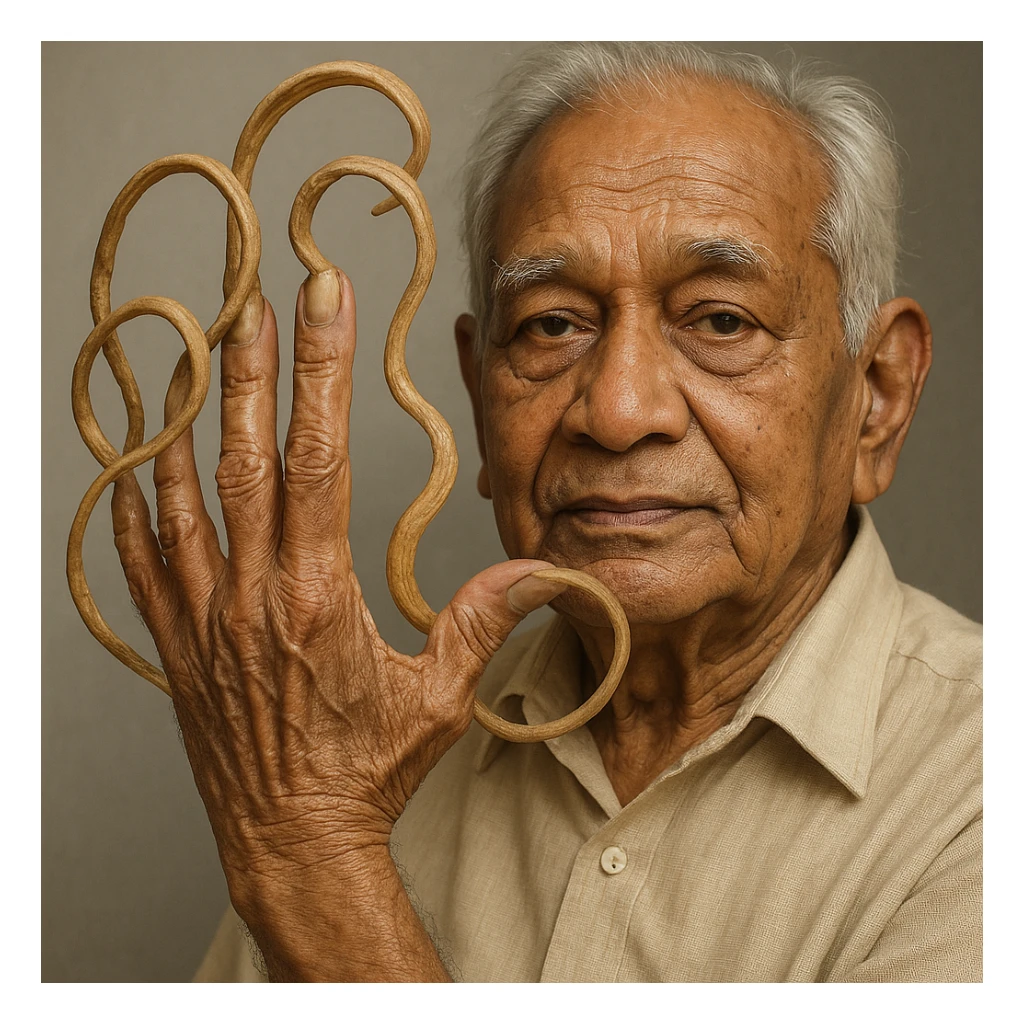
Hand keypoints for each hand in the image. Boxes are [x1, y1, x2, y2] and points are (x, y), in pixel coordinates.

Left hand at [110, 268, 562, 953]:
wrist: (294, 838)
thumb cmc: (369, 769)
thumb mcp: (439, 694)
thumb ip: (480, 620)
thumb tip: (539, 572)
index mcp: (320, 595)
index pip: (318, 459)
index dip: (320, 374)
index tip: (322, 306)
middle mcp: (254, 595)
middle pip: (247, 459)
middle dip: (253, 370)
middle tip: (251, 300)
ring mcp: (206, 619)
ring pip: (184, 498)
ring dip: (188, 420)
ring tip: (192, 352)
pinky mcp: (179, 645)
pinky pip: (144, 562)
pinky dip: (136, 505)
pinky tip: (134, 460)